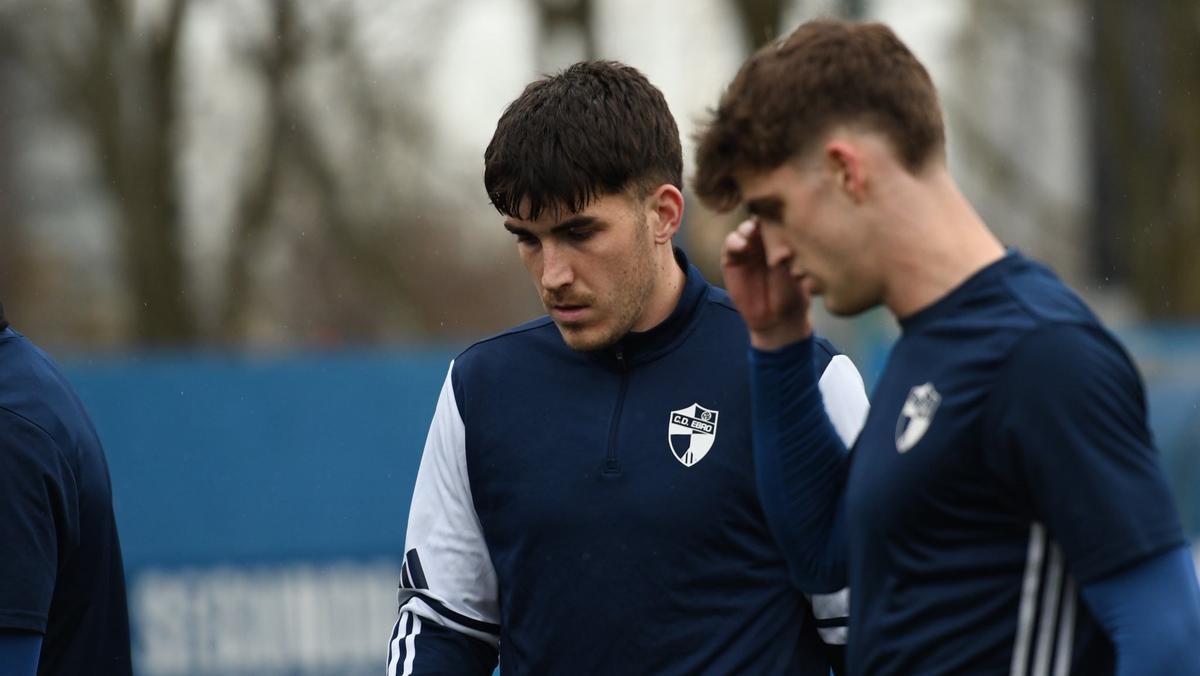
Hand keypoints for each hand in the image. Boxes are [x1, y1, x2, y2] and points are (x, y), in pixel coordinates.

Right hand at [721, 219, 812, 348]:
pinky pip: (729, 245)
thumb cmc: (794, 291)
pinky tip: (741, 246)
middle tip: (762, 220)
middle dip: (759, 216)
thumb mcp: (795, 267)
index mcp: (782, 236)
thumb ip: (787, 247)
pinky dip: (733, 242)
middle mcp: (763, 239)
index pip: (777, 216)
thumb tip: (785, 226)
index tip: (778, 206)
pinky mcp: (731, 260)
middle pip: (757, 218)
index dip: (776, 209)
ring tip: (750, 233)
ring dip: (746, 229)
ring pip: (742, 229)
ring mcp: (746, 248)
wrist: (779, 318)